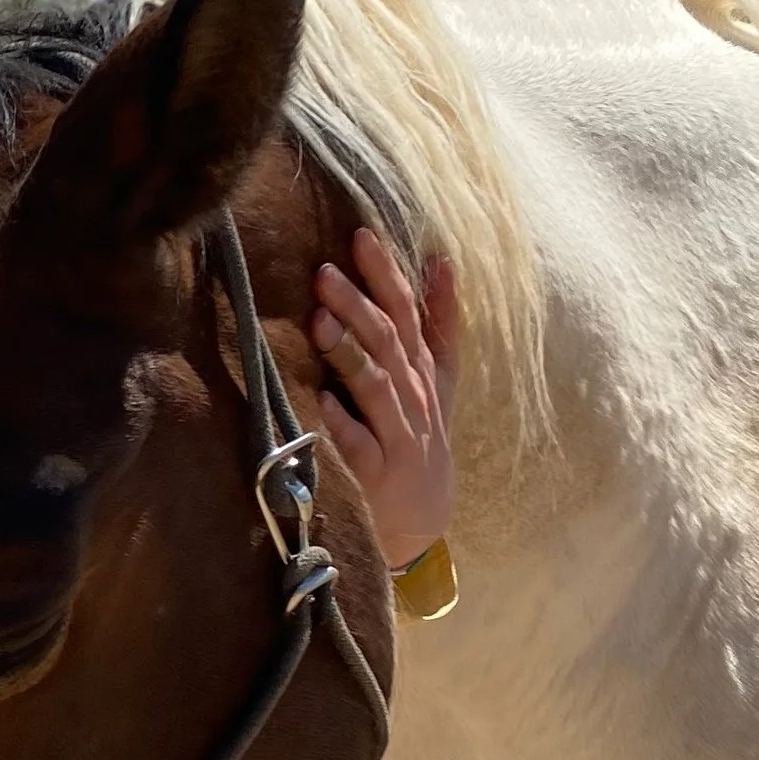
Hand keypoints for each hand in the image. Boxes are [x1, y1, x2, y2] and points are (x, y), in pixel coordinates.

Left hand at [312, 230, 457, 569]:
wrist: (422, 523)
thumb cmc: (419, 439)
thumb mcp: (437, 381)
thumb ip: (440, 323)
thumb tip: (440, 261)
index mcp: (423, 371)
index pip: (407, 313)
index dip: (387, 275)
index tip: (361, 236)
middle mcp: (414, 399)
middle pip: (389, 343)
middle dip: (358, 306)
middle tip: (324, 273)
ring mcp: (399, 437)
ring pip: (376, 388)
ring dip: (349, 354)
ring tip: (320, 323)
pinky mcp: (379, 475)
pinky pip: (359, 445)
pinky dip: (340, 422)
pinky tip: (318, 401)